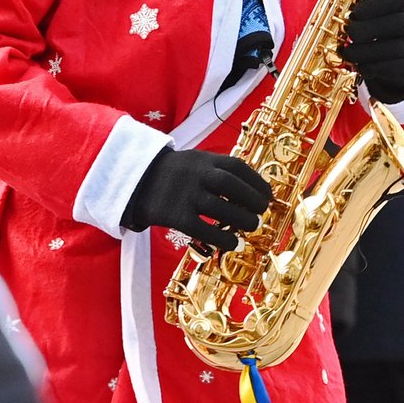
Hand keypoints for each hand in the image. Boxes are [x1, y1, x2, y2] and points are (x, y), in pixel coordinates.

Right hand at [122, 147, 271, 251]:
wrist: (136, 180)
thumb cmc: (175, 174)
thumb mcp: (196, 161)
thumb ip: (219, 170)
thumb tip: (252, 190)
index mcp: (204, 159)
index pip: (237, 167)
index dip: (256, 181)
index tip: (268, 195)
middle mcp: (196, 175)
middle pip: (230, 186)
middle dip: (252, 199)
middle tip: (262, 212)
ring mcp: (186, 195)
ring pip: (220, 208)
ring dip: (242, 219)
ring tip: (252, 225)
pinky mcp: (175, 216)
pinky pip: (203, 229)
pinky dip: (222, 238)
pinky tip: (233, 243)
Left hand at [344, 0, 403, 102]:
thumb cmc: (382, 19)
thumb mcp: (374, 2)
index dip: (376, 5)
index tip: (355, 12)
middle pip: (398, 24)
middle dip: (368, 30)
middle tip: (348, 33)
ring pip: (394, 49)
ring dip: (366, 52)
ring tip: (347, 52)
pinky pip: (395, 68)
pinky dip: (374, 67)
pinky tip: (360, 65)